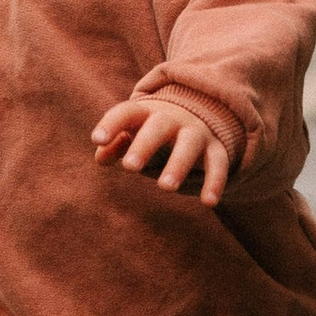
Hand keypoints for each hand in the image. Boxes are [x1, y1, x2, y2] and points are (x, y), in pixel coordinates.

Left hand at [91, 97, 232, 207]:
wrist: (199, 113)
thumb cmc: (154, 129)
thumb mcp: (134, 132)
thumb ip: (115, 144)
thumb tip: (100, 157)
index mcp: (147, 112)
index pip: (126, 113)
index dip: (111, 124)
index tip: (97, 139)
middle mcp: (173, 119)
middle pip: (159, 126)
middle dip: (145, 145)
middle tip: (130, 167)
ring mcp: (196, 132)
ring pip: (189, 144)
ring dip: (178, 164)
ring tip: (166, 187)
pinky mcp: (216, 148)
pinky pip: (218, 163)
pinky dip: (215, 182)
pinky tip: (209, 203)